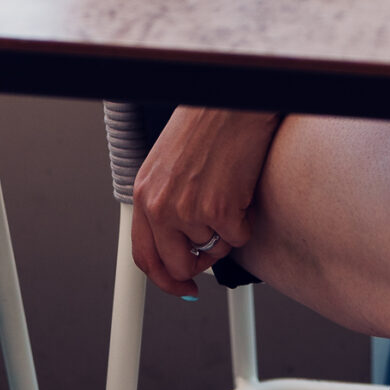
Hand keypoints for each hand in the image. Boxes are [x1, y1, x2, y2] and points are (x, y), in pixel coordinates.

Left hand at [131, 106, 281, 296]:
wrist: (231, 102)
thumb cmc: (204, 125)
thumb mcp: (167, 165)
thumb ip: (166, 203)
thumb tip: (180, 243)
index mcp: (143, 195)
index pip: (144, 256)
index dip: (164, 279)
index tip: (182, 287)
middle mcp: (160, 206)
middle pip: (178, 266)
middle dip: (201, 263)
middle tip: (217, 244)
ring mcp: (188, 210)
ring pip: (214, 250)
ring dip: (227, 229)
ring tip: (227, 191)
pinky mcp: (219, 210)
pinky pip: (238, 238)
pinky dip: (246, 220)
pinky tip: (240, 190)